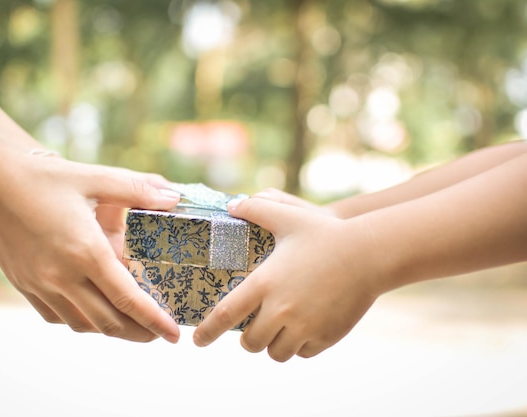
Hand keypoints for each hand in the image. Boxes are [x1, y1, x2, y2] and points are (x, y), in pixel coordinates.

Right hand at [0, 154, 180, 342]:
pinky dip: (80, 320)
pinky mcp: (24, 286)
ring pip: (82, 324)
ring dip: (110, 328)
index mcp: (85, 252)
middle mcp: (62, 276)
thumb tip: (173, 198)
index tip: (174, 335)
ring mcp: (39, 285)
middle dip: (139, 333)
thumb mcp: (94, 178)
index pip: (129, 299)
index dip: (155, 321)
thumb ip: (137, 189)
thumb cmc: (42, 179)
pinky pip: (56, 316)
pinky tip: (91, 310)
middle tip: (158, 333)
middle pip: (109, 322)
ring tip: (130, 323)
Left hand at [193, 195, 377, 360]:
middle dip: (247, 337)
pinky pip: (303, 352)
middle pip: (250, 342)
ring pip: (276, 352)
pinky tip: (302, 328)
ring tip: (278, 328)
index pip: (225, 315)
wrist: (370, 253)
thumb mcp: (288, 217)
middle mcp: (281, 310)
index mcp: (265, 283)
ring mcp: (304, 326)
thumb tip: (232, 205)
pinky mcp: (326, 336)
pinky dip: (299, 345)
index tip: (196, 341)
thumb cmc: (325, 234)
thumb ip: (257, 209)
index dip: (207, 332)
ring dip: (273, 344)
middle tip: (252, 326)